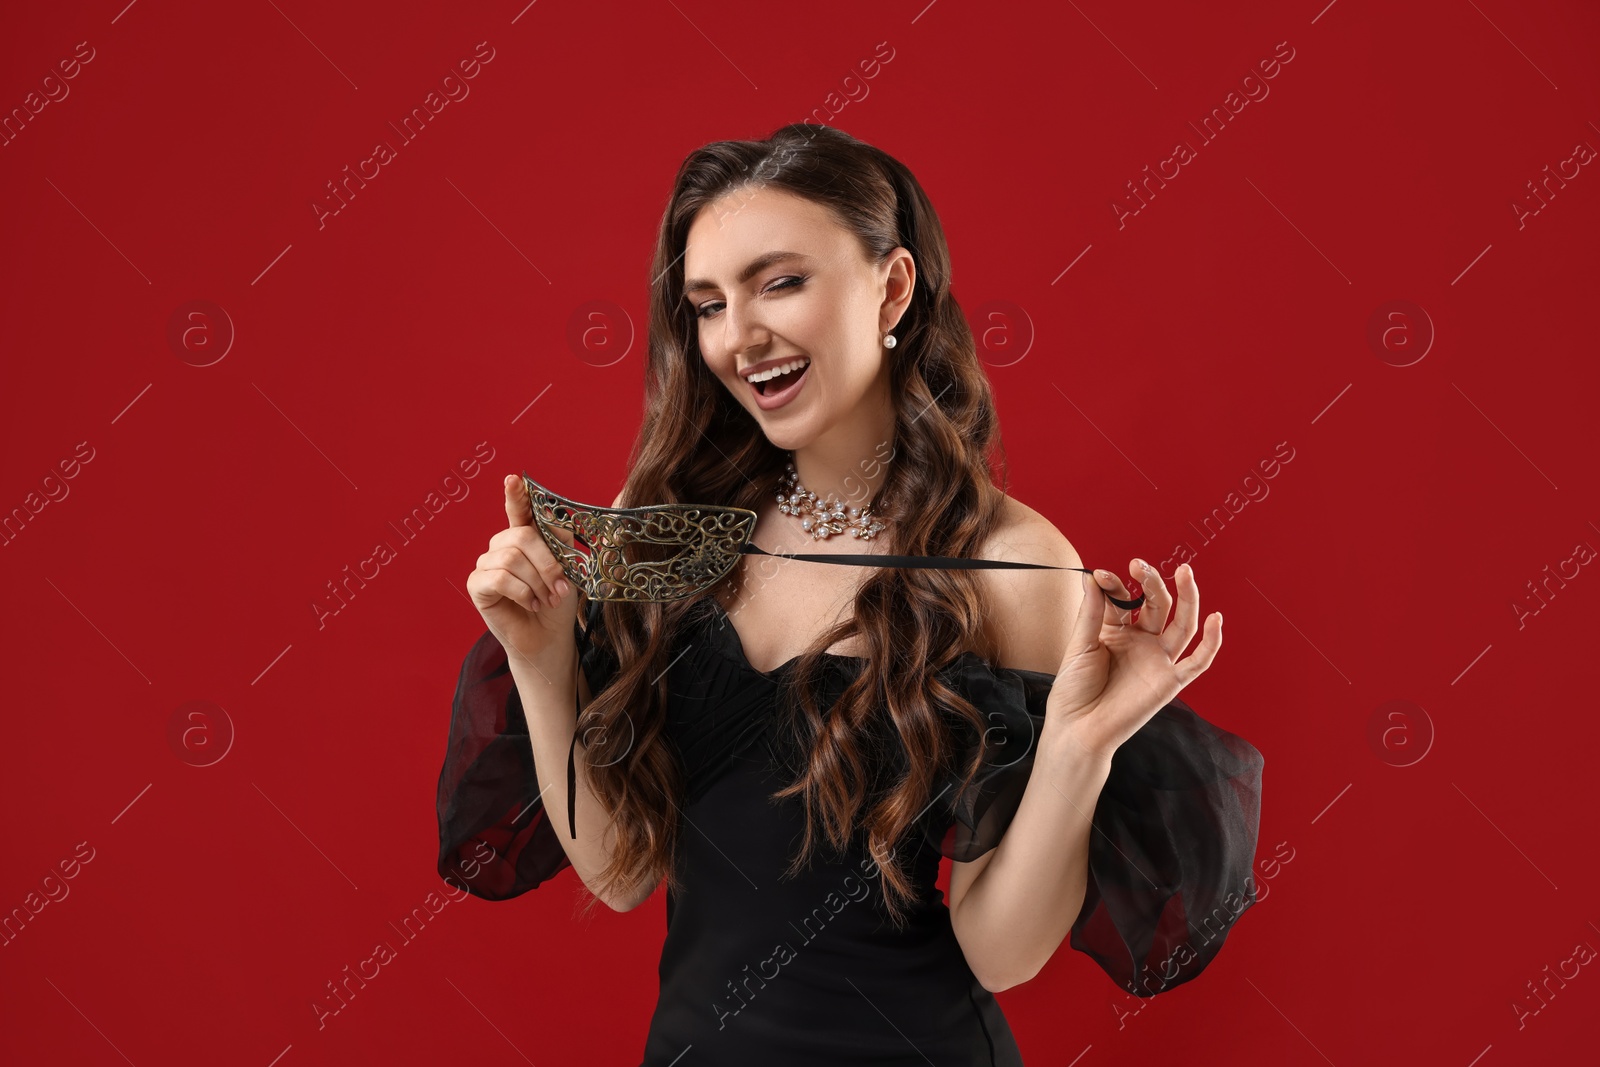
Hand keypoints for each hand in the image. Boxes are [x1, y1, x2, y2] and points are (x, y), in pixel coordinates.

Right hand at [465, 474, 582, 662]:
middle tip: (559, 587)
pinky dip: (522, 593)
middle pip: (521, 536)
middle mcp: (502, 546)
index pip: (519, 510)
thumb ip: (560, 545)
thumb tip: (555, 526)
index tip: (513, 479)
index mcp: (524, 537)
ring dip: (537, 582)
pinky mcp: (477, 585)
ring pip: (512, 558)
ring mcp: (487, 564)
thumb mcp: (568, 570)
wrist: (548, 637)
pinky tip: (530, 604)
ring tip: (546, 599)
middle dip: (546, 562)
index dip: (515, 495)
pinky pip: (500, 578)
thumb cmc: (556, 603)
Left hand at [1045, 559, 1221, 760]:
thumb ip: (1092, 612)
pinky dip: (1211, 641)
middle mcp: (1141, 641)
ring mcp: (1157, 659)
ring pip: (1182, 623)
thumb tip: (1093, 575)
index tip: (1102, 574)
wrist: (1079, 728)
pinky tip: (1216, 618)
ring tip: (1186, 572)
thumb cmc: (1074, 690)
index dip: (1116, 584)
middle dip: (1153, 582)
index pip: (1125, 598)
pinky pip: (1198, 661)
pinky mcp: (1171, 681)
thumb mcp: (1080, 645)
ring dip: (1187, 597)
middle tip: (1140, 565)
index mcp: (1117, 631)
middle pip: (1158, 605)